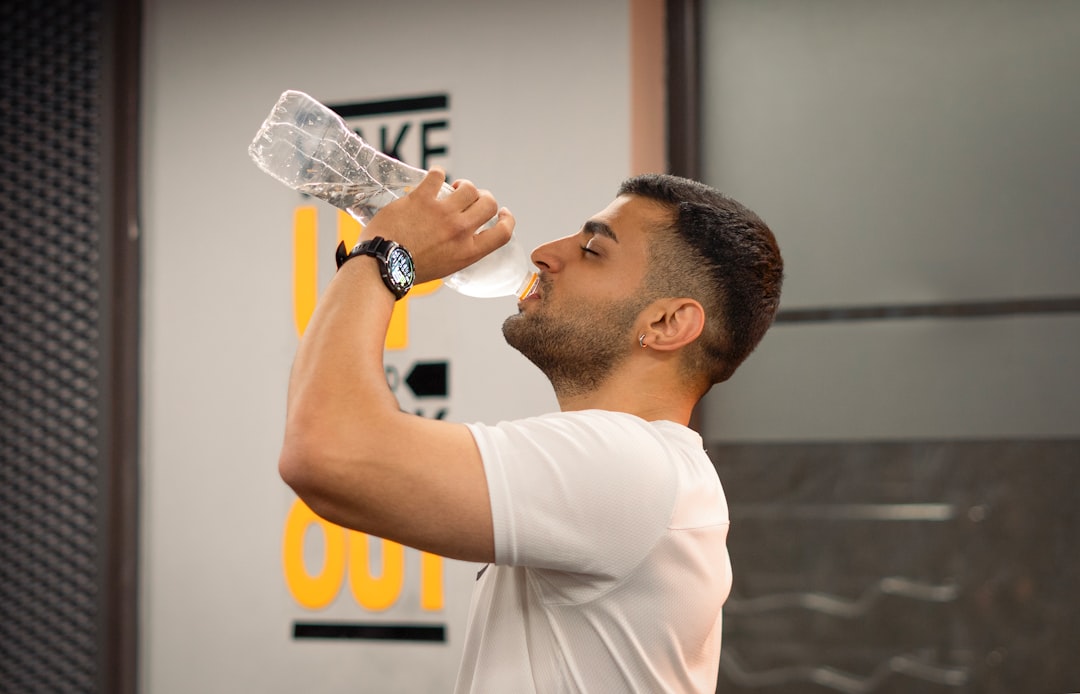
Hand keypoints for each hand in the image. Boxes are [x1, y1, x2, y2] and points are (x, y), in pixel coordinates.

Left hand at [361, 167, 515, 283]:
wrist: (382, 265)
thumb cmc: (409, 270)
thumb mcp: (446, 267)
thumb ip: (459, 250)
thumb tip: (461, 237)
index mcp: (467, 251)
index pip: (503, 232)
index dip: (507, 219)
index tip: (502, 213)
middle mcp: (460, 230)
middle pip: (489, 203)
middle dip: (484, 198)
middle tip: (473, 199)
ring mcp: (441, 213)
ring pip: (468, 187)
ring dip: (463, 186)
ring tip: (453, 189)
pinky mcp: (422, 199)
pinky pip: (438, 175)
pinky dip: (438, 173)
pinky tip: (434, 177)